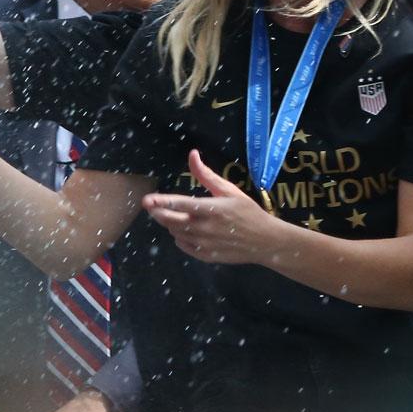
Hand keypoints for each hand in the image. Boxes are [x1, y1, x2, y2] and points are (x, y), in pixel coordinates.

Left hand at [142, 151, 283, 263]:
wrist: (265, 241)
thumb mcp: (230, 190)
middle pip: (172, 221)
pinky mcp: (206, 256)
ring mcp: (204, 244)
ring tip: (173, 215)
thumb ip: (207, 175)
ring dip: (170, 223)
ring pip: (176, 233)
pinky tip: (185, 230)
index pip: (181, 205)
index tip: (147, 200)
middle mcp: (205, 228)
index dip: (162, 202)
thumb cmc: (248, 212)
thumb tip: (192, 154)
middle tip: (152, 206)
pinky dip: (180, 237)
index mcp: (212, 209)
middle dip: (158, 213)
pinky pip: (184, 246)